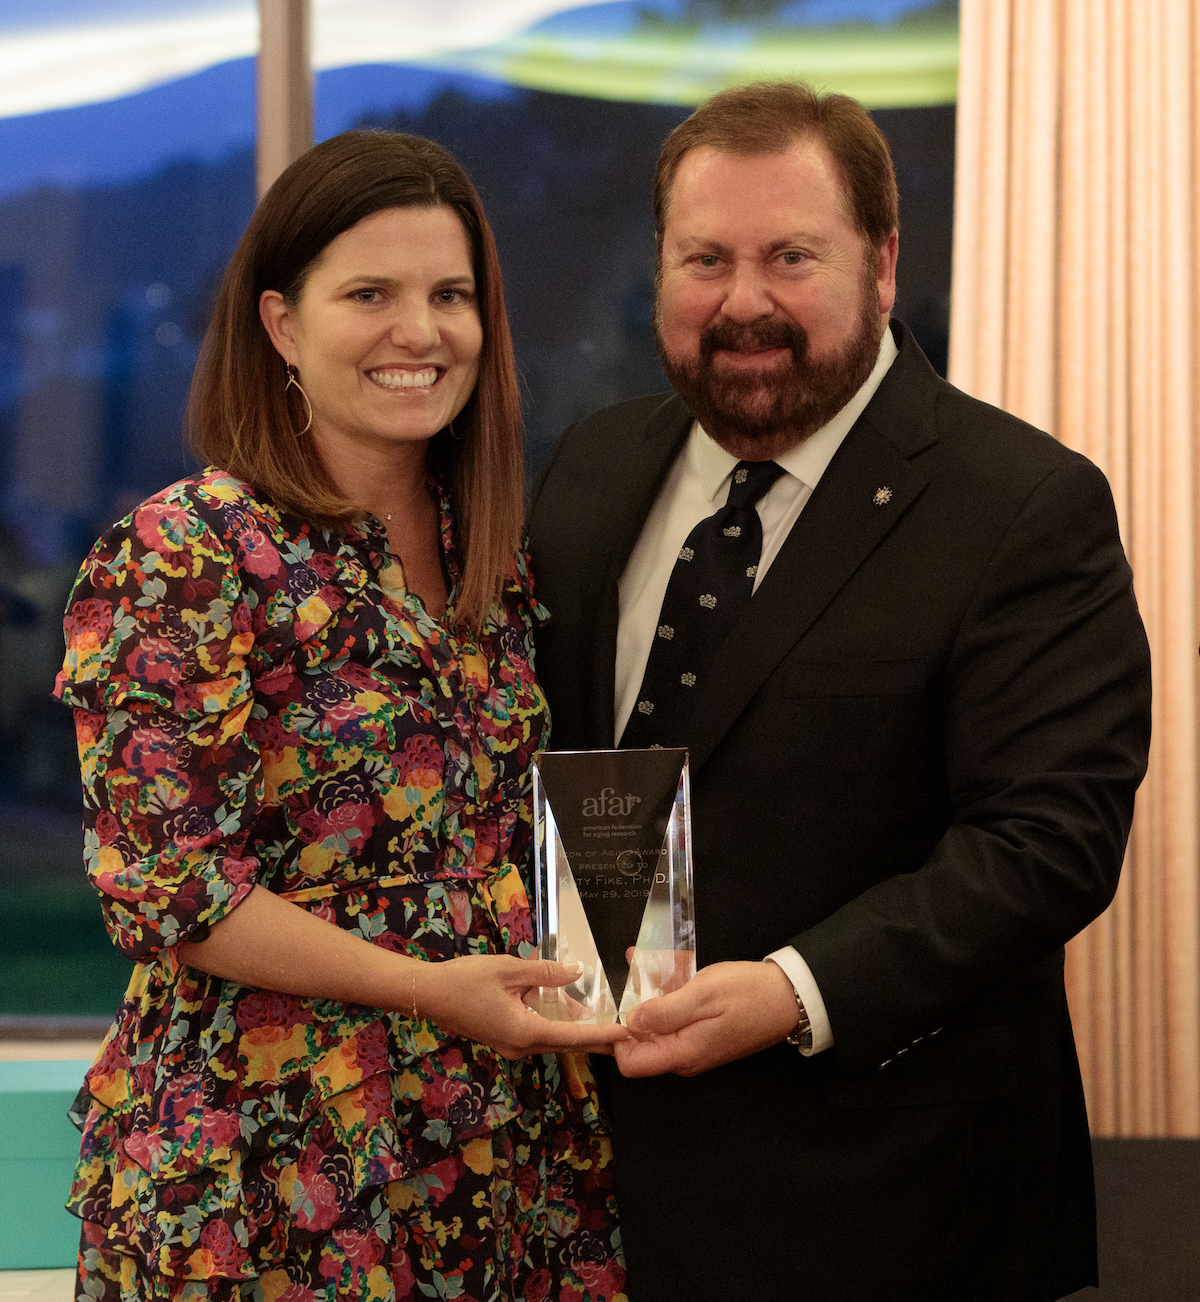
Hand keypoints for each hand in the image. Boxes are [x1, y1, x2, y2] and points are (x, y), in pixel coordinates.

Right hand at [419, 955, 630, 1059]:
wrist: (428, 994)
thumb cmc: (466, 980)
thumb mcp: (509, 970)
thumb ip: (546, 973)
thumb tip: (578, 971)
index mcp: (524, 1032)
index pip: (573, 1037)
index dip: (602, 1034)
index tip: (627, 1035)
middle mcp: (521, 1046)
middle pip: (566, 1043)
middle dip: (596, 1036)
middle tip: (626, 1032)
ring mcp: (512, 1044)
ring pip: (552, 1038)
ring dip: (576, 1029)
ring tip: (606, 1021)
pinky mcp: (505, 1037)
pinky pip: (538, 1032)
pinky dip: (557, 1023)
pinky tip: (569, 1010)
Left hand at [614, 960, 798, 1077]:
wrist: (789, 997)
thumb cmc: (749, 994)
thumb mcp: (703, 995)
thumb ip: (665, 1012)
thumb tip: (630, 1023)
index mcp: (683, 1053)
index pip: (631, 1063)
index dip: (616, 1038)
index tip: (615, 1005)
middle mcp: (685, 1057)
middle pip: (640, 1043)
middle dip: (630, 1008)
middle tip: (627, 973)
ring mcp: (693, 1046)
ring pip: (656, 1026)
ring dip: (647, 995)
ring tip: (639, 961)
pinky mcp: (702, 1033)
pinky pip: (674, 1018)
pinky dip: (665, 994)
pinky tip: (662, 968)